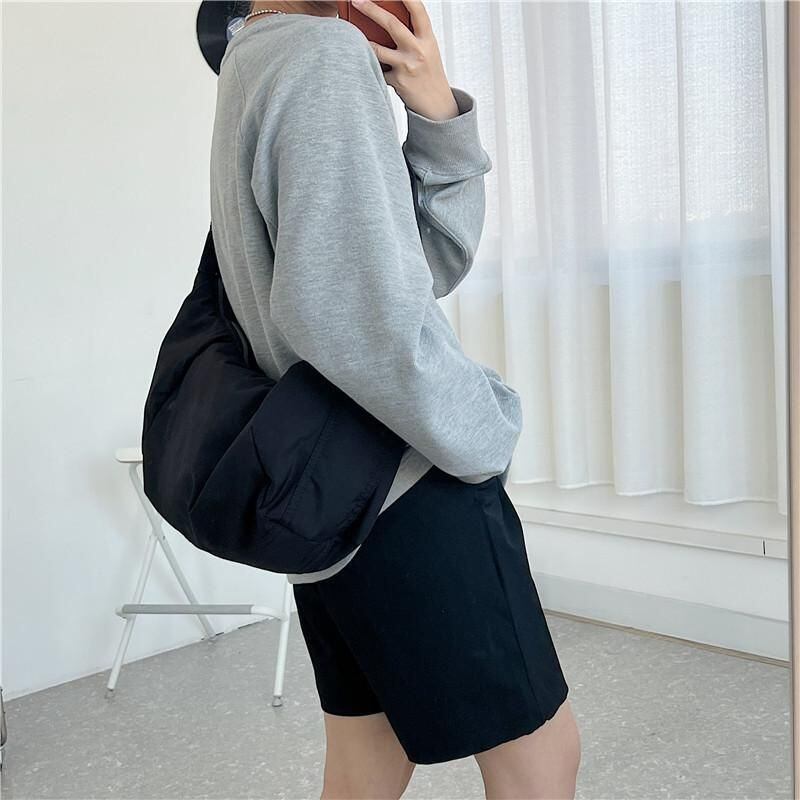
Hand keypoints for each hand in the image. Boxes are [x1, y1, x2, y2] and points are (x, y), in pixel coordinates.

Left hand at [350, 0, 458, 120]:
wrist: (437, 105)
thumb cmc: (429, 74)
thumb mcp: (427, 49)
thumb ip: (413, 34)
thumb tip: (387, 17)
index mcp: (427, 38)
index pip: (418, 10)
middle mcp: (418, 50)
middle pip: (392, 25)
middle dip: (371, 10)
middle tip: (356, 1)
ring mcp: (407, 66)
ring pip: (378, 49)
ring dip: (363, 42)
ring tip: (352, 34)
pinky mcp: (397, 82)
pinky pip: (378, 70)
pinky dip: (372, 66)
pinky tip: (370, 66)